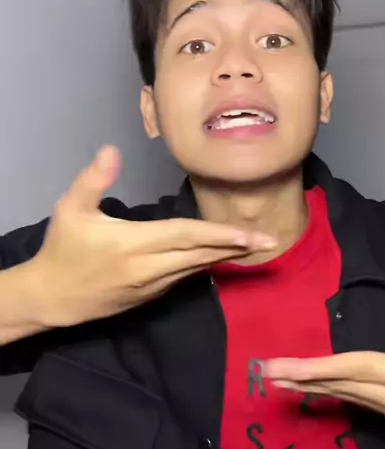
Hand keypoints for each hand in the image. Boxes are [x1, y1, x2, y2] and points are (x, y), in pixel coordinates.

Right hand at [30, 146, 275, 327]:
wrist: (51, 298)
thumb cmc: (62, 250)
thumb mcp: (70, 210)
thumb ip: (94, 179)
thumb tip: (112, 150)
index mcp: (133, 244)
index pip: (185, 237)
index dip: (218, 235)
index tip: (247, 234)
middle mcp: (149, 268)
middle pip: (200, 255)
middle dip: (237, 248)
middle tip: (270, 240)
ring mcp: (152, 285)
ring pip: (196, 269)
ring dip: (226, 257)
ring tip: (256, 247)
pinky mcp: (150, 296)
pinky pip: (185, 278)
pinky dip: (206, 266)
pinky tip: (223, 258)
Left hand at [264, 324, 384, 440]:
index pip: (355, 370)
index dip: (316, 367)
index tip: (280, 368)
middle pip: (342, 385)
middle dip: (301, 379)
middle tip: (262, 372)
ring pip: (348, 395)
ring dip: (313, 386)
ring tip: (280, 380)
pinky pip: (359, 400)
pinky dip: (335, 390)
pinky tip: (324, 387)